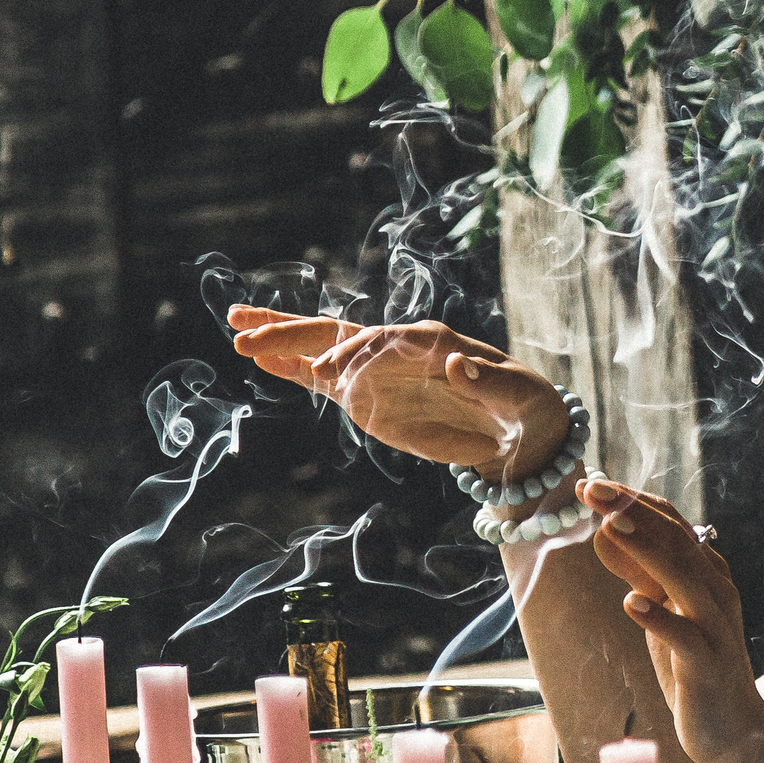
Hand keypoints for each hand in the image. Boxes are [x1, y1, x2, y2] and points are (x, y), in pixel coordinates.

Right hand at [227, 309, 565, 479]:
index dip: (355, 355)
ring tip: (237, 332)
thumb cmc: (526, 406)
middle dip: (295, 333)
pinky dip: (292, 367)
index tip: (328, 375)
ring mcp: (379, 371)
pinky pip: (323, 378)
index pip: (384, 341)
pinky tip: (260, 358)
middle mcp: (399, 350)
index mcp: (434, 342)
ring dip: (281, 339)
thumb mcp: (519, 395)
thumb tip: (458, 363)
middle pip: (341, 334)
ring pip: (322, 348)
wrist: (521, 429)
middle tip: (249, 334)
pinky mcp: (368, 395)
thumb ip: (490, 381)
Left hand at [580, 478, 763, 762]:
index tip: (592, 483)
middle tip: (593, 489)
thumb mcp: (664, 612)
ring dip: (645, 548)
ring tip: (610, 525)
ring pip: (682, 577)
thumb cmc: (692, 667)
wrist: (733, 730)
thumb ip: (643, 572)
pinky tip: (631, 602)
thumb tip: (607, 529)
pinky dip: (659, 617)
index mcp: (707, 573)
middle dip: (633, 510)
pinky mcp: (707, 664)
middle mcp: (716, 591)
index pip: (672, 523)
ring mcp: (716, 626)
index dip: (633, 500)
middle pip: (676, 539)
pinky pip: (684, 636)